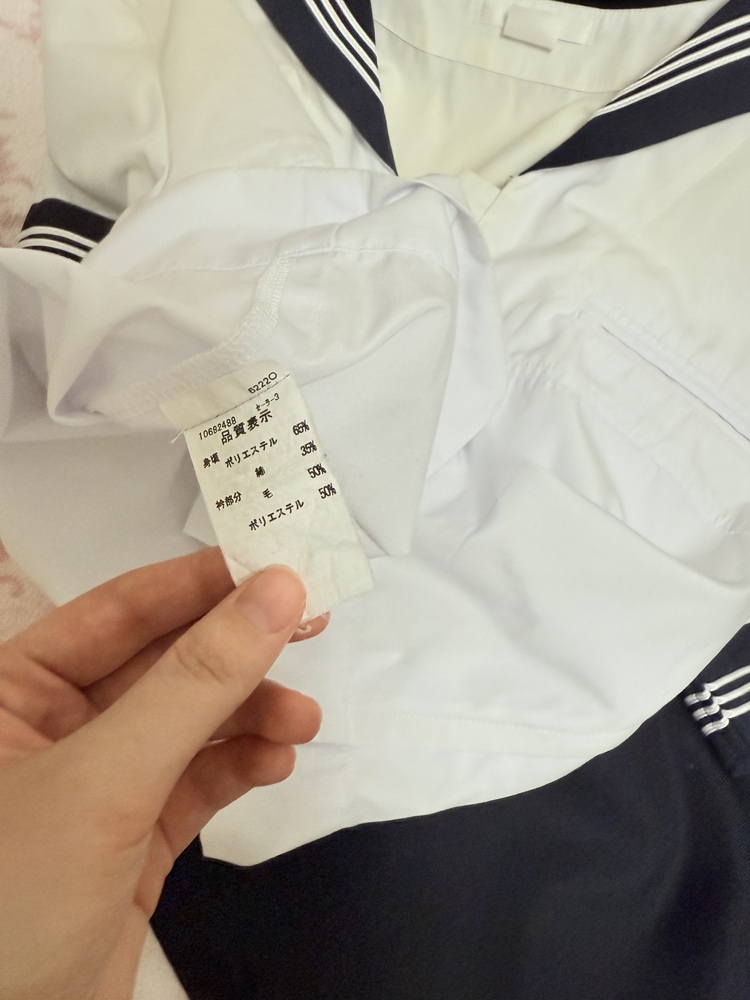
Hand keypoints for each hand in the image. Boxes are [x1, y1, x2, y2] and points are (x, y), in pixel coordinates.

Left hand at [0, 548, 322, 999]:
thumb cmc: (7, 904)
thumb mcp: (104, 777)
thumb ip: (195, 683)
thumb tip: (273, 596)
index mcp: (10, 690)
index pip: (119, 610)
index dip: (200, 583)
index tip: (274, 566)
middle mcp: (52, 727)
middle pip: (165, 662)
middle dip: (237, 652)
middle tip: (309, 625)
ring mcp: (97, 783)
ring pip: (190, 722)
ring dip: (249, 715)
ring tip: (299, 719)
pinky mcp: (133, 837)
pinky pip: (198, 780)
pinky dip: (240, 766)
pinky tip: (275, 761)